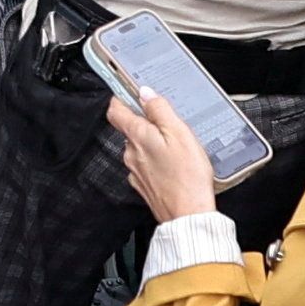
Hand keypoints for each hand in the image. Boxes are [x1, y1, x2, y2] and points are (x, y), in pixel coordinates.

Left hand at [108, 87, 218, 224]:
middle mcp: (131, 154)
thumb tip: (146, 93)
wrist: (188, 214)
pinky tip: (173, 165)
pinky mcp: (144, 185)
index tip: (128, 91)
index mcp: (138, 136)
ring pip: (139, 148)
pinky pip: (146, 166)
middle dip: (146, 123)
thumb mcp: (179, 132)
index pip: (116, 110)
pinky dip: (156, 161)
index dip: (120, 97)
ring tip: (176, 146)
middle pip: (130, 129)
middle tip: (168, 123)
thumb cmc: (187, 176)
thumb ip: (159, 110)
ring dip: (153, 144)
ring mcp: (136, 171)